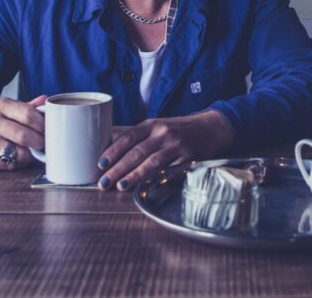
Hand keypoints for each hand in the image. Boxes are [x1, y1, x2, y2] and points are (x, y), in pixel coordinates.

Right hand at [0, 95, 46, 169]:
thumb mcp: (9, 107)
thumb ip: (29, 106)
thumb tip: (46, 99)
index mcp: (1, 106)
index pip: (28, 115)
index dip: (43, 124)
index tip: (49, 129)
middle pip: (24, 136)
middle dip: (40, 142)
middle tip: (44, 143)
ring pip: (18, 153)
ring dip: (29, 155)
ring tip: (31, 150)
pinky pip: (8, 165)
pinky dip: (17, 163)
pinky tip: (16, 156)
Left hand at [96, 110, 233, 190]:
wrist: (210, 128)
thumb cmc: (179, 130)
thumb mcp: (159, 127)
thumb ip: (140, 139)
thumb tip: (114, 157)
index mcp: (152, 124)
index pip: (127, 138)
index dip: (112, 151)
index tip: (100, 164)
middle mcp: (163, 133)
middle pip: (136, 152)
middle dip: (117, 168)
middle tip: (103, 182)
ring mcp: (176, 145)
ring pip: (151, 162)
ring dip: (133, 175)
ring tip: (119, 186)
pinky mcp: (188, 158)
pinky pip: (169, 170)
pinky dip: (156, 179)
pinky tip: (146, 187)